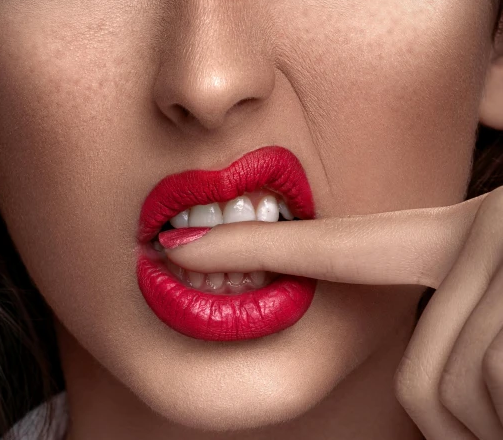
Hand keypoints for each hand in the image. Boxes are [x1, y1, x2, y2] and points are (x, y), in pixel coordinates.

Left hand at [163, 189, 502, 438]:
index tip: (179, 247)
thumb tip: (419, 386)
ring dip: (497, 415)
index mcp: (453, 235)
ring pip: (457, 399)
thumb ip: (449, 306)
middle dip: (465, 402)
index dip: (249, 246)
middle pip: (422, 379)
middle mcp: (477, 241)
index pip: (334, 247)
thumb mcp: (501, 281)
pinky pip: (492, 414)